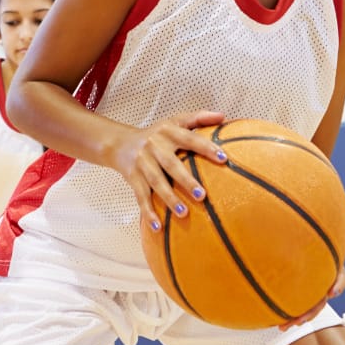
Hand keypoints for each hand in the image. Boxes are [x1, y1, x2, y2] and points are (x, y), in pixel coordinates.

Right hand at [118, 110, 226, 233]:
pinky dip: (148, 213)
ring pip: (156, 182)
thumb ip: (199, 118)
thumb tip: (224, 117)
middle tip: (203, 195)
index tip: (223, 158)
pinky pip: (141, 197)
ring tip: (184, 214)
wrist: (120, 143)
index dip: (206, 147)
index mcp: (168, 131)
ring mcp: (142, 162)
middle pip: (170, 164)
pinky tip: (158, 228)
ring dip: (169, 199)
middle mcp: (153, 145)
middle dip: (186, 180)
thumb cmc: (157, 133)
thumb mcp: (175, 121)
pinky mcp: (132, 178)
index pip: (189, 138)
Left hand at [278, 209, 344, 330]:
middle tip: (302, 320)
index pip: (340, 277)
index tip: (331, 292)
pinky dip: (282, 312)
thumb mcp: (322, 219)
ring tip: (283, 326)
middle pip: (321, 298)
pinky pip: (289, 302)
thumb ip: (338, 218)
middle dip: (313, 311)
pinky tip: (271, 320)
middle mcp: (319, 277)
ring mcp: (305, 284)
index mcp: (330, 264)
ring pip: (305, 305)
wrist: (285, 226)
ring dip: (297, 317)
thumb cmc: (309, 221)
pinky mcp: (290, 287)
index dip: (338, 285)